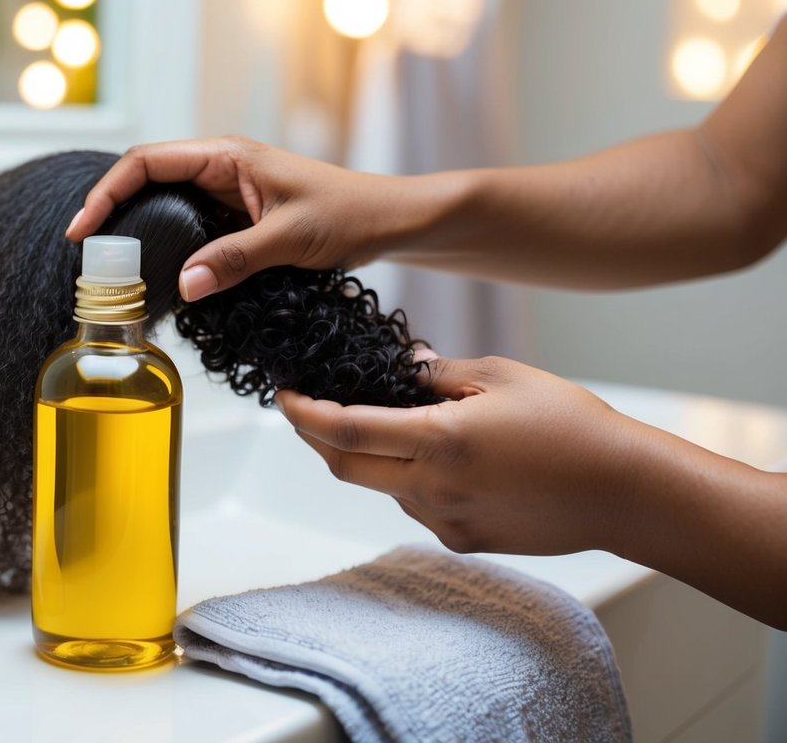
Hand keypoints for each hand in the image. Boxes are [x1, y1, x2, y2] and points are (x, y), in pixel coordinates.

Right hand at [65, 136, 414, 300]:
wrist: (387, 221)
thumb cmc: (348, 214)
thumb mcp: (290, 239)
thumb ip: (235, 260)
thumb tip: (182, 286)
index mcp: (226, 156)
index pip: (147, 161)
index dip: (107, 191)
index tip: (83, 229)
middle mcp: (220, 169)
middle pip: (146, 181)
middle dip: (112, 212)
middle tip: (89, 256)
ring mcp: (226, 194)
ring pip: (166, 207)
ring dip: (138, 232)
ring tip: (113, 271)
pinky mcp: (236, 219)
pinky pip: (190, 229)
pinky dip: (169, 249)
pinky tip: (158, 277)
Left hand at [274, 355, 654, 556]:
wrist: (626, 492)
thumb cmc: (571, 424)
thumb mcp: (501, 376)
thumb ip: (439, 373)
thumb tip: (400, 367)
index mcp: (439, 441)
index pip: (343, 429)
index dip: (302, 413)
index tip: (283, 394)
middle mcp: (433, 488)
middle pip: (346, 467)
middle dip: (316, 437)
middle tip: (307, 407)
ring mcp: (446, 522)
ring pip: (383, 487)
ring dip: (372, 457)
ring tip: (397, 423)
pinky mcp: (464, 541)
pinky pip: (417, 507)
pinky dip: (410, 479)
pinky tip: (443, 458)